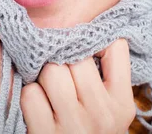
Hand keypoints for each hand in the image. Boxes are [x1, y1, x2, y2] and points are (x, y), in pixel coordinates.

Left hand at [20, 39, 136, 133]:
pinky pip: (31, 94)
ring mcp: (74, 126)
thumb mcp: (109, 108)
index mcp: (122, 104)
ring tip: (48, 91)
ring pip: (52, 71)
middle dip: (63, 60)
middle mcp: (102, 115)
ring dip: (43, 78)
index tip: (82, 46)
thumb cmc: (89, 132)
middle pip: (76, 57)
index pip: (114, 46)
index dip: (93, 40)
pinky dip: (29, 97)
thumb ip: (109, 74)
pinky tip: (36, 108)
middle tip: (61, 73)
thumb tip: (103, 29)